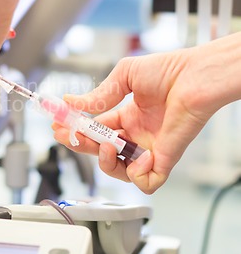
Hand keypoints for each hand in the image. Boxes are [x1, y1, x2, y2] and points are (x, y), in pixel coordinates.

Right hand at [53, 47, 223, 193]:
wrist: (195, 76)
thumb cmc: (168, 70)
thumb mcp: (124, 76)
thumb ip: (98, 95)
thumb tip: (71, 102)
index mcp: (127, 116)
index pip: (96, 131)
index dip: (77, 131)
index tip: (59, 125)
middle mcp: (136, 135)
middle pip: (101, 152)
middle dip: (81, 146)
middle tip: (68, 136)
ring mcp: (149, 148)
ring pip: (119, 171)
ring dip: (106, 162)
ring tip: (108, 145)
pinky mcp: (164, 159)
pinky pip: (146, 182)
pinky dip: (137, 175)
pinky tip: (138, 156)